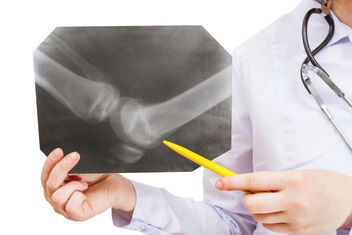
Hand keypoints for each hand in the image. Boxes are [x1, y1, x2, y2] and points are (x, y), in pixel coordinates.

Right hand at [41, 148, 135, 220]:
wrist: (112, 184)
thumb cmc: (95, 176)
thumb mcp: (79, 167)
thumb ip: (66, 167)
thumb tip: (60, 161)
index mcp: (53, 185)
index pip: (45, 174)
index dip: (50, 162)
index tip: (59, 150)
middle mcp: (55, 197)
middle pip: (49, 184)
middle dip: (61, 168)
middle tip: (75, 156)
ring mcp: (64, 208)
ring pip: (57, 196)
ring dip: (73, 185)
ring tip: (84, 183)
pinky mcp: (75, 215)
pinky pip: (70, 206)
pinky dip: (79, 196)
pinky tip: (85, 192)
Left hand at [215, 169, 351, 233]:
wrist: (349, 201)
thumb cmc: (321, 182)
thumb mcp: (298, 174)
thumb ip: (273, 181)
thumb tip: (247, 187)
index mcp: (292, 180)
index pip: (254, 181)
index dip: (233, 182)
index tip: (219, 182)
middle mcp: (293, 200)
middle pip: (252, 205)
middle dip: (246, 199)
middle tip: (252, 193)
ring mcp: (296, 218)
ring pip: (259, 217)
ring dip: (258, 209)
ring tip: (273, 201)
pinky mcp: (298, 231)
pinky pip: (270, 227)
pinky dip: (268, 219)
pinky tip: (280, 211)